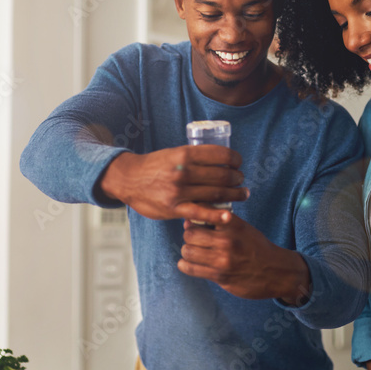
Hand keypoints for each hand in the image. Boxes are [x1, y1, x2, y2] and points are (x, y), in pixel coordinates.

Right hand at [99, 146, 247, 222]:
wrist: (128, 179)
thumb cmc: (154, 166)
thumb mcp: (173, 153)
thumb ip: (194, 157)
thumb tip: (220, 160)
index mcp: (185, 154)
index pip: (220, 155)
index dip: (235, 159)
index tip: (238, 163)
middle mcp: (183, 171)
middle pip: (222, 176)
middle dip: (237, 178)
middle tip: (241, 180)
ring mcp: (179, 191)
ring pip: (215, 193)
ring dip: (234, 194)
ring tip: (242, 194)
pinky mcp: (174, 208)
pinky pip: (200, 213)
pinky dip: (217, 215)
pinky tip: (229, 216)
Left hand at [178, 213, 310, 302]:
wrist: (277, 271)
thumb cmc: (256, 247)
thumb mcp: (242, 228)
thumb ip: (218, 223)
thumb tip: (188, 220)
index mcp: (232, 224)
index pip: (201, 213)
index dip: (193, 218)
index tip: (194, 222)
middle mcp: (227, 240)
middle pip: (190, 233)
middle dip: (189, 236)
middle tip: (194, 239)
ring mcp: (223, 260)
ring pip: (188, 251)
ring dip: (188, 251)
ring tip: (194, 252)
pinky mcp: (220, 276)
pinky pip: (190, 268)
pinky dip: (186, 265)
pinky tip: (190, 264)